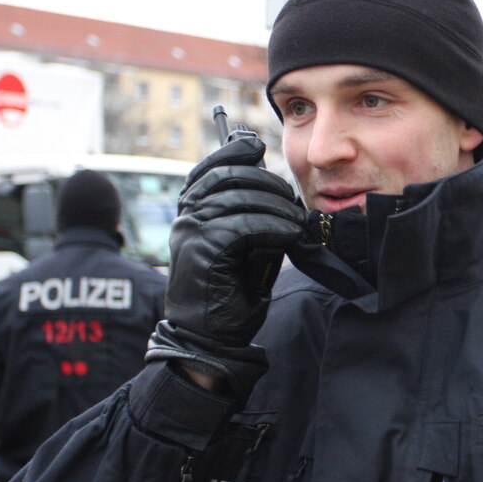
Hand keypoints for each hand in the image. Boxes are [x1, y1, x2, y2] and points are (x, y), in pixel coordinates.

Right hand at [147, 137, 305, 397]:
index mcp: (193, 210)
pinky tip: (288, 236)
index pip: (211, 166)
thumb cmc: (233, 288)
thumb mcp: (245, 241)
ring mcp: (191, 231)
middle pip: (230, 176)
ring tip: (296, 222)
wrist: (212, 334)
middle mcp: (187, 215)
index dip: (234, 151)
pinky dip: (273, 227)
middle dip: (269, 183)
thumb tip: (269, 177)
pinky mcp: (203, 249)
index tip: (257, 147)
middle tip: (292, 202)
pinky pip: (244, 225)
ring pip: (240, 198)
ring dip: (277, 208)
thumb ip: (250, 211)